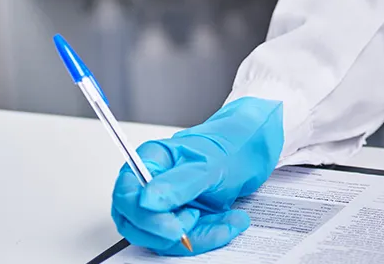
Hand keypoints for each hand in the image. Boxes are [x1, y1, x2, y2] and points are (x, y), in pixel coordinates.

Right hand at [111, 97, 284, 254]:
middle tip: (199, 220)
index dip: (146, 219)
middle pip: (137, 224)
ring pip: (163, 238)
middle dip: (170, 233)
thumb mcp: (210, 164)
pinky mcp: (183, 218)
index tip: (174, 229)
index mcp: (151, 161)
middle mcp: (153, 184)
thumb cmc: (232, 144)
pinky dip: (209, 236)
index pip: (127, 198)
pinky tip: (230, 222)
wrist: (256, 148)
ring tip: (227, 219)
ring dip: (197, 236)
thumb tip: (145, 201)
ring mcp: (167, 204)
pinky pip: (186, 240)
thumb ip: (178, 183)